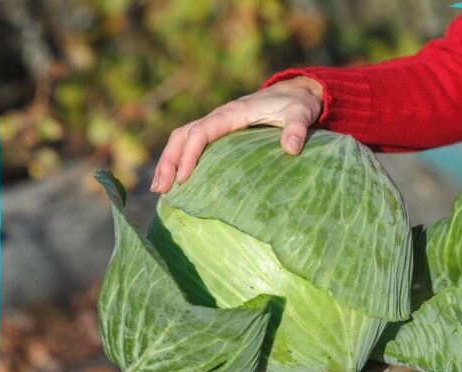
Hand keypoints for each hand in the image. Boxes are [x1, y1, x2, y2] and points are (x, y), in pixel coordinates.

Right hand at [150, 76, 323, 192]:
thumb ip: (297, 130)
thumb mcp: (301, 114)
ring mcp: (218, 123)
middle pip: (182, 135)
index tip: (183, 179)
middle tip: (162, 190)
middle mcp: (220, 116)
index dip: (189, 155)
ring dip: (168, 161)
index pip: (201, 131)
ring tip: (160, 189)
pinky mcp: (221, 131)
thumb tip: (290, 148)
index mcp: (234, 113)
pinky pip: (192, 142)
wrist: (298, 92)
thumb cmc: (298, 104)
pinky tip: (176, 181)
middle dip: (169, 161)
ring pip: (182, 138)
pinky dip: (179, 159)